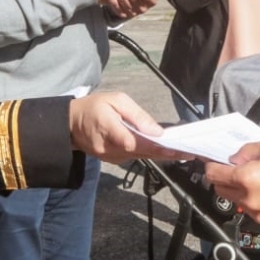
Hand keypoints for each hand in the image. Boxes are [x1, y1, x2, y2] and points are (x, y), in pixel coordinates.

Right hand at [69, 92, 190, 163]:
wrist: (71, 123)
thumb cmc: (94, 106)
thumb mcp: (116, 100)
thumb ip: (136, 115)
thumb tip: (156, 131)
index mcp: (109, 130)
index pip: (136, 143)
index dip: (156, 147)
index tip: (175, 149)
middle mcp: (110, 149)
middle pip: (142, 153)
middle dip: (166, 153)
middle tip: (188, 153)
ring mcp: (110, 157)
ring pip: (139, 156)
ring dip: (159, 154)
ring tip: (181, 151)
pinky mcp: (112, 159)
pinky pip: (133, 156)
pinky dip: (148, 153)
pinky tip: (162, 150)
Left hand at [204, 138, 259, 227]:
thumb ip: (248, 151)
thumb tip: (235, 158)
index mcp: (247, 179)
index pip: (214, 174)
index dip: (213, 165)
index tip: (215, 162)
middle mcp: (250, 200)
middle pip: (221, 190)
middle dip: (224, 178)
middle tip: (238, 167)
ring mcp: (259, 214)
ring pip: (237, 201)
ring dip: (240, 190)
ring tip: (259, 178)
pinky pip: (253, 210)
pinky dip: (255, 200)